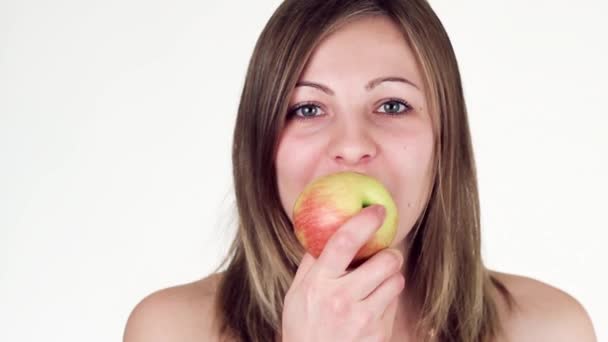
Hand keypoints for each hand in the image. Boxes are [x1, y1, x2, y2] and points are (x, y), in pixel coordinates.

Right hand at [282, 205, 404, 341]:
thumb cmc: (303, 328)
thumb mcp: (296, 295)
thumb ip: (311, 264)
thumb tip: (323, 232)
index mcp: (318, 284)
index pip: (343, 243)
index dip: (364, 221)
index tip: (377, 210)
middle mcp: (341, 300)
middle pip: (384, 261)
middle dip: (390, 253)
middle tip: (385, 254)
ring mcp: (363, 319)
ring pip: (396, 280)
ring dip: (391, 276)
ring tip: (376, 284)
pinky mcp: (378, 333)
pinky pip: (395, 303)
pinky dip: (388, 299)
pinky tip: (372, 306)